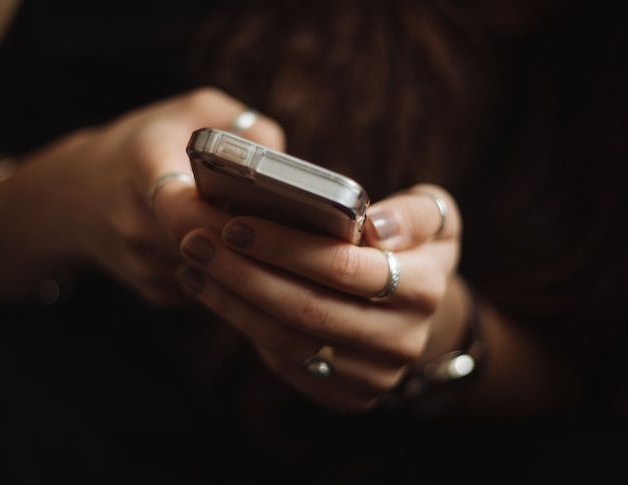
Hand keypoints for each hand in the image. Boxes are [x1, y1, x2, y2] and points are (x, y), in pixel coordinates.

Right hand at [12, 87, 282, 303]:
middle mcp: (136, 224)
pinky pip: (209, 287)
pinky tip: (243, 250)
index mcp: (142, 169)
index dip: (227, 216)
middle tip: (295, 228)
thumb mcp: (192, 111)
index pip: (183, 208)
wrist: (75, 197)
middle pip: (210, 246)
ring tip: (277, 236)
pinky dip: (231, 272)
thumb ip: (244, 127)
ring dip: (247, 259)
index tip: (263, 210)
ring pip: (216, 272)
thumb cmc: (145, 145)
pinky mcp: (156, 292)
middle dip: (253, 239)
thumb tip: (288, 167)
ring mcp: (144, 265)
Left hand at [177, 184, 462, 411]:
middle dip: (243, 274)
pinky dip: (242, 323)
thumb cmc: (411, 249)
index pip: (344, 268)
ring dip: (231, 301)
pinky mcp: (345, 396)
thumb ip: (414, 213)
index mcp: (425, 289)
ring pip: (288, 340)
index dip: (285, 247)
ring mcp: (373, 376)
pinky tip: (212, 291)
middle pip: (307, 310)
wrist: (415, 313)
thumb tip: (375, 227)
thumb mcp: (433, 218)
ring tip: (194, 263)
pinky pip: (284, 362)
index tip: (236, 224)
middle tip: (196, 241)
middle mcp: (403, 340)